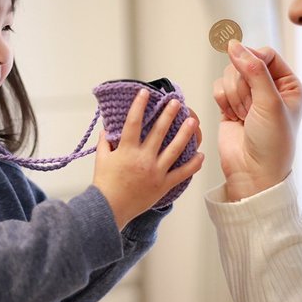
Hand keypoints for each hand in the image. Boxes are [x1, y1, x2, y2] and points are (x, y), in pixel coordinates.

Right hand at [92, 89, 204, 229]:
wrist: (110, 209)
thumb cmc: (104, 185)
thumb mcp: (101, 160)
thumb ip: (105, 143)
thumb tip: (107, 130)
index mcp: (126, 150)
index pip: (133, 122)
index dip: (139, 105)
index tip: (145, 92)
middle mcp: (143, 158)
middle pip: (159, 131)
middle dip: (168, 114)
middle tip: (177, 102)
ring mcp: (155, 172)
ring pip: (174, 149)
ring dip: (185, 134)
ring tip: (193, 121)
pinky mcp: (163, 185)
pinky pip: (181, 173)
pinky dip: (193, 165)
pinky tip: (200, 155)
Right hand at [214, 40, 301, 200]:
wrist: (253, 172)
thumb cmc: (272, 143)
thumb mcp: (269, 102)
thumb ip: (253, 70)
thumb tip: (233, 44)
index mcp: (288, 84)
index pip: (265, 54)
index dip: (252, 61)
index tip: (248, 73)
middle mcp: (269, 88)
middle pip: (243, 63)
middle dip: (242, 85)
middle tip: (250, 108)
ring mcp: (249, 97)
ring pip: (228, 75)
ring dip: (233, 95)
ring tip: (244, 116)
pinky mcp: (230, 106)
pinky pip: (219, 88)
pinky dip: (222, 101)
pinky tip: (233, 117)